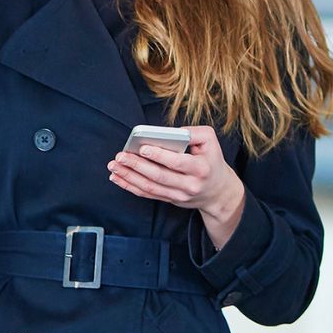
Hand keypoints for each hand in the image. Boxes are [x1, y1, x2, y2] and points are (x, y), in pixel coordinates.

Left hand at [107, 125, 246, 247]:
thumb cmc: (211, 161)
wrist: (218, 192)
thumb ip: (193, 132)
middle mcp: (189, 185)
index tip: (143, 148)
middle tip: (120, 156)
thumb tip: (170, 132)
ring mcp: (178, 195)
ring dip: (129, 177)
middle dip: (137, 166)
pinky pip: (147, 194)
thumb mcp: (211, 142)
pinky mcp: (170, 200)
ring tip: (114, 166)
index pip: (177, 162)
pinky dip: (130, 186)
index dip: (159, 155)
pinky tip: (118, 177)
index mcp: (200, 168)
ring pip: (150, 187)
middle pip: (159, 176)